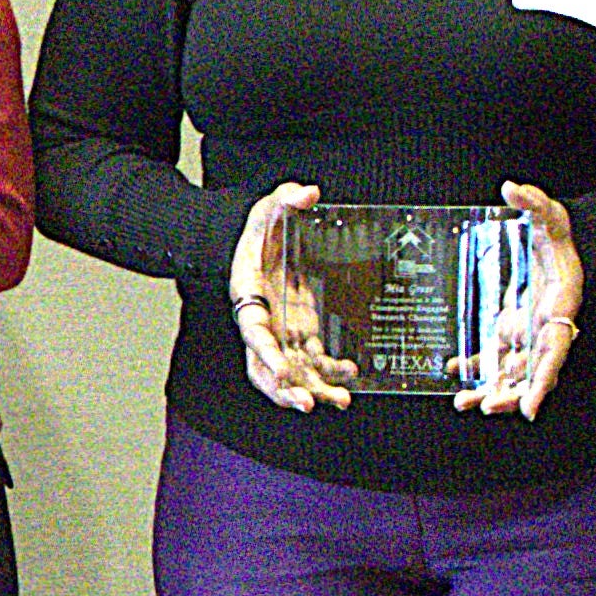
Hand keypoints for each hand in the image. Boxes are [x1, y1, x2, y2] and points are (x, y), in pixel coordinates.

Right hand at [225, 181, 347, 411]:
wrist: (259, 242)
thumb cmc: (258, 231)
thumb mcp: (267, 207)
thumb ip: (284, 198)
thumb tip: (307, 193)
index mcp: (248, 296)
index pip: (254, 334)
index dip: (268, 356)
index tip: (284, 372)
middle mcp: (263, 323)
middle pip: (266, 368)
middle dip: (286, 390)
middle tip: (307, 403)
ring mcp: (281, 333)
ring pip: (290, 374)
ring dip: (312, 390)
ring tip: (338, 400)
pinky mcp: (299, 334)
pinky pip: (310, 363)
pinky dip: (327, 374)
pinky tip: (347, 376)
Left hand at [464, 182, 583, 417]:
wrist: (565, 248)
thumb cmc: (562, 238)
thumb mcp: (552, 215)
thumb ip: (535, 202)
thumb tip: (513, 188)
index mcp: (559, 311)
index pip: (554, 354)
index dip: (543, 382)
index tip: (531, 407)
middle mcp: (544, 329)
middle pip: (531, 373)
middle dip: (510, 394)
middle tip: (486, 407)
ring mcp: (528, 333)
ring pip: (512, 371)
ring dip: (491, 389)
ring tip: (465, 402)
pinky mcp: (513, 330)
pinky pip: (496, 355)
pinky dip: (478, 366)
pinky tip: (457, 371)